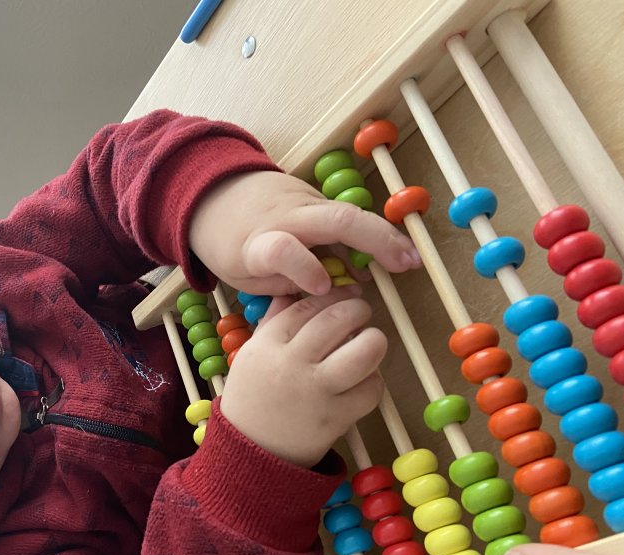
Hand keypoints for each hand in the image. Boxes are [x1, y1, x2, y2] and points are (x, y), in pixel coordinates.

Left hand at [188, 170, 420, 296]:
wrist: (212, 191)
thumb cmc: (227, 245)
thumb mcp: (243, 277)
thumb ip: (284, 286)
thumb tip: (331, 293)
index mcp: (258, 243)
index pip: (281, 251)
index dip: (304, 268)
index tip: (324, 289)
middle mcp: (285, 217)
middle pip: (336, 220)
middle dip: (375, 241)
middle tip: (405, 264)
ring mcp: (302, 201)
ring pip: (347, 214)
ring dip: (382, 235)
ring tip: (410, 260)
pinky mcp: (313, 195)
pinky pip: (343, 215)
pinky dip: (368, 232)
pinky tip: (390, 252)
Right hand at [217, 285, 385, 467]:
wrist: (250, 452)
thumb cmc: (253, 397)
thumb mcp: (252, 354)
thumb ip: (274, 321)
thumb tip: (294, 289)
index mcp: (268, 344)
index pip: (308, 304)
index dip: (334, 295)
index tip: (347, 295)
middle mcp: (292, 363)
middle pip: (339, 319)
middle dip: (359, 309)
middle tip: (361, 315)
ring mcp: (317, 391)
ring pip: (365, 350)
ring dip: (374, 341)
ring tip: (369, 344)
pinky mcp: (337, 418)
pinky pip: (372, 389)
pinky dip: (374, 381)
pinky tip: (363, 381)